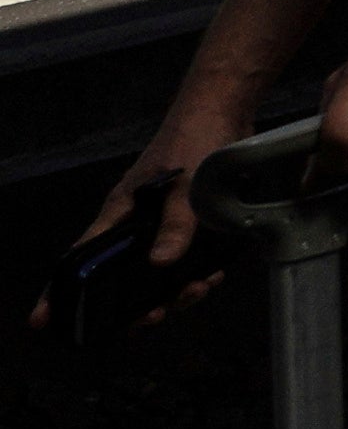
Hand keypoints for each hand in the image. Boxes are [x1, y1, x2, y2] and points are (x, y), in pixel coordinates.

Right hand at [40, 85, 256, 327]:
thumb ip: (176, 222)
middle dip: (136, 305)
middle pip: (125, 278)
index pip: (81, 258)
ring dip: (173, 292)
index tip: (42, 320)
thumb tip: (161, 263)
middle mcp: (139, 223)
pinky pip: (189, 260)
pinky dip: (198, 273)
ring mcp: (165, 224)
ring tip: (193, 293)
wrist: (224, 108)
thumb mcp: (184, 182)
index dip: (59, 292)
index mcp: (121, 213)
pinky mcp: (192, 222)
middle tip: (152, 316)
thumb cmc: (193, 138)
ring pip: (159, 274)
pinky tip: (211, 276)